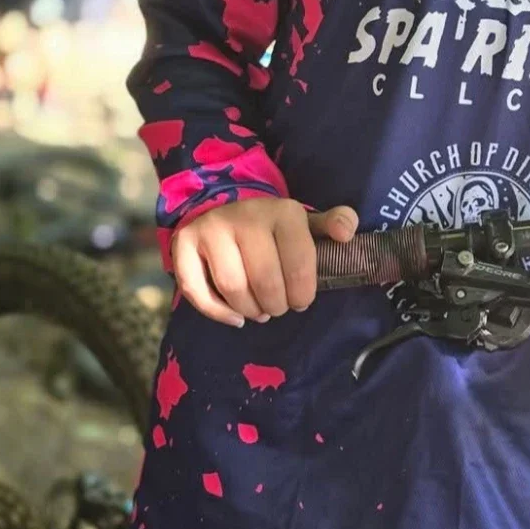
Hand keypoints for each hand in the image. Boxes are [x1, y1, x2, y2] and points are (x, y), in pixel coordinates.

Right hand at [171, 198, 357, 327]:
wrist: (226, 210)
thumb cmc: (274, 229)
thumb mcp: (307, 224)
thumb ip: (335, 224)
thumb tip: (346, 233)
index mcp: (283, 212)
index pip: (300, 266)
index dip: (303, 294)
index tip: (301, 300)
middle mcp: (245, 216)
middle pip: (265, 282)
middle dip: (276, 305)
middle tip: (278, 307)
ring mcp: (212, 228)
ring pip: (233, 288)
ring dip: (249, 310)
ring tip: (259, 309)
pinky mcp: (184, 243)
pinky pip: (196, 290)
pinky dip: (217, 312)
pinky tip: (235, 318)